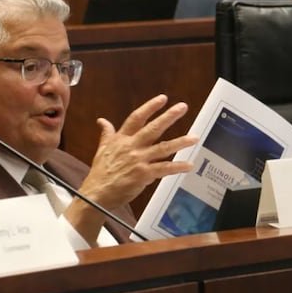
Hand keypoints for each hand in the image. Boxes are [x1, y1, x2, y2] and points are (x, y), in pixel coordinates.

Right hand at [79, 94, 197, 209]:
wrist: (96, 194)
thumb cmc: (100, 173)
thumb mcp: (101, 149)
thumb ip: (106, 134)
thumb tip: (102, 120)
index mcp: (121, 139)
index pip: (137, 118)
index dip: (150, 107)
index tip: (162, 99)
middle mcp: (131, 147)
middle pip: (153, 128)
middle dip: (169, 117)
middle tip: (182, 107)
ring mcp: (138, 160)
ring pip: (163, 148)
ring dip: (180, 142)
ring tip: (194, 138)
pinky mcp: (143, 175)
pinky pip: (164, 169)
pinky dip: (177, 167)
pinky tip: (189, 165)